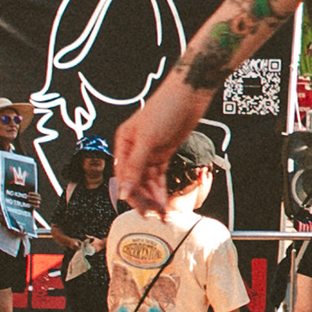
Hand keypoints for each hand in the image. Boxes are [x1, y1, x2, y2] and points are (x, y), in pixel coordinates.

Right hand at [109, 91, 195, 213]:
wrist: (189, 95)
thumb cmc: (165, 108)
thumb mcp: (147, 139)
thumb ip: (135, 167)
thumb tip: (122, 192)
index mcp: (123, 143)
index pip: (123, 176)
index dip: (130, 195)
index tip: (140, 212)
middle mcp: (133, 149)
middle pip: (134, 182)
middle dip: (143, 200)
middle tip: (153, 216)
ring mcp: (149, 152)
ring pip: (148, 182)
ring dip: (154, 198)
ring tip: (163, 213)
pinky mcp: (163, 153)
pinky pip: (159, 177)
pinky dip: (161, 190)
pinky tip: (165, 202)